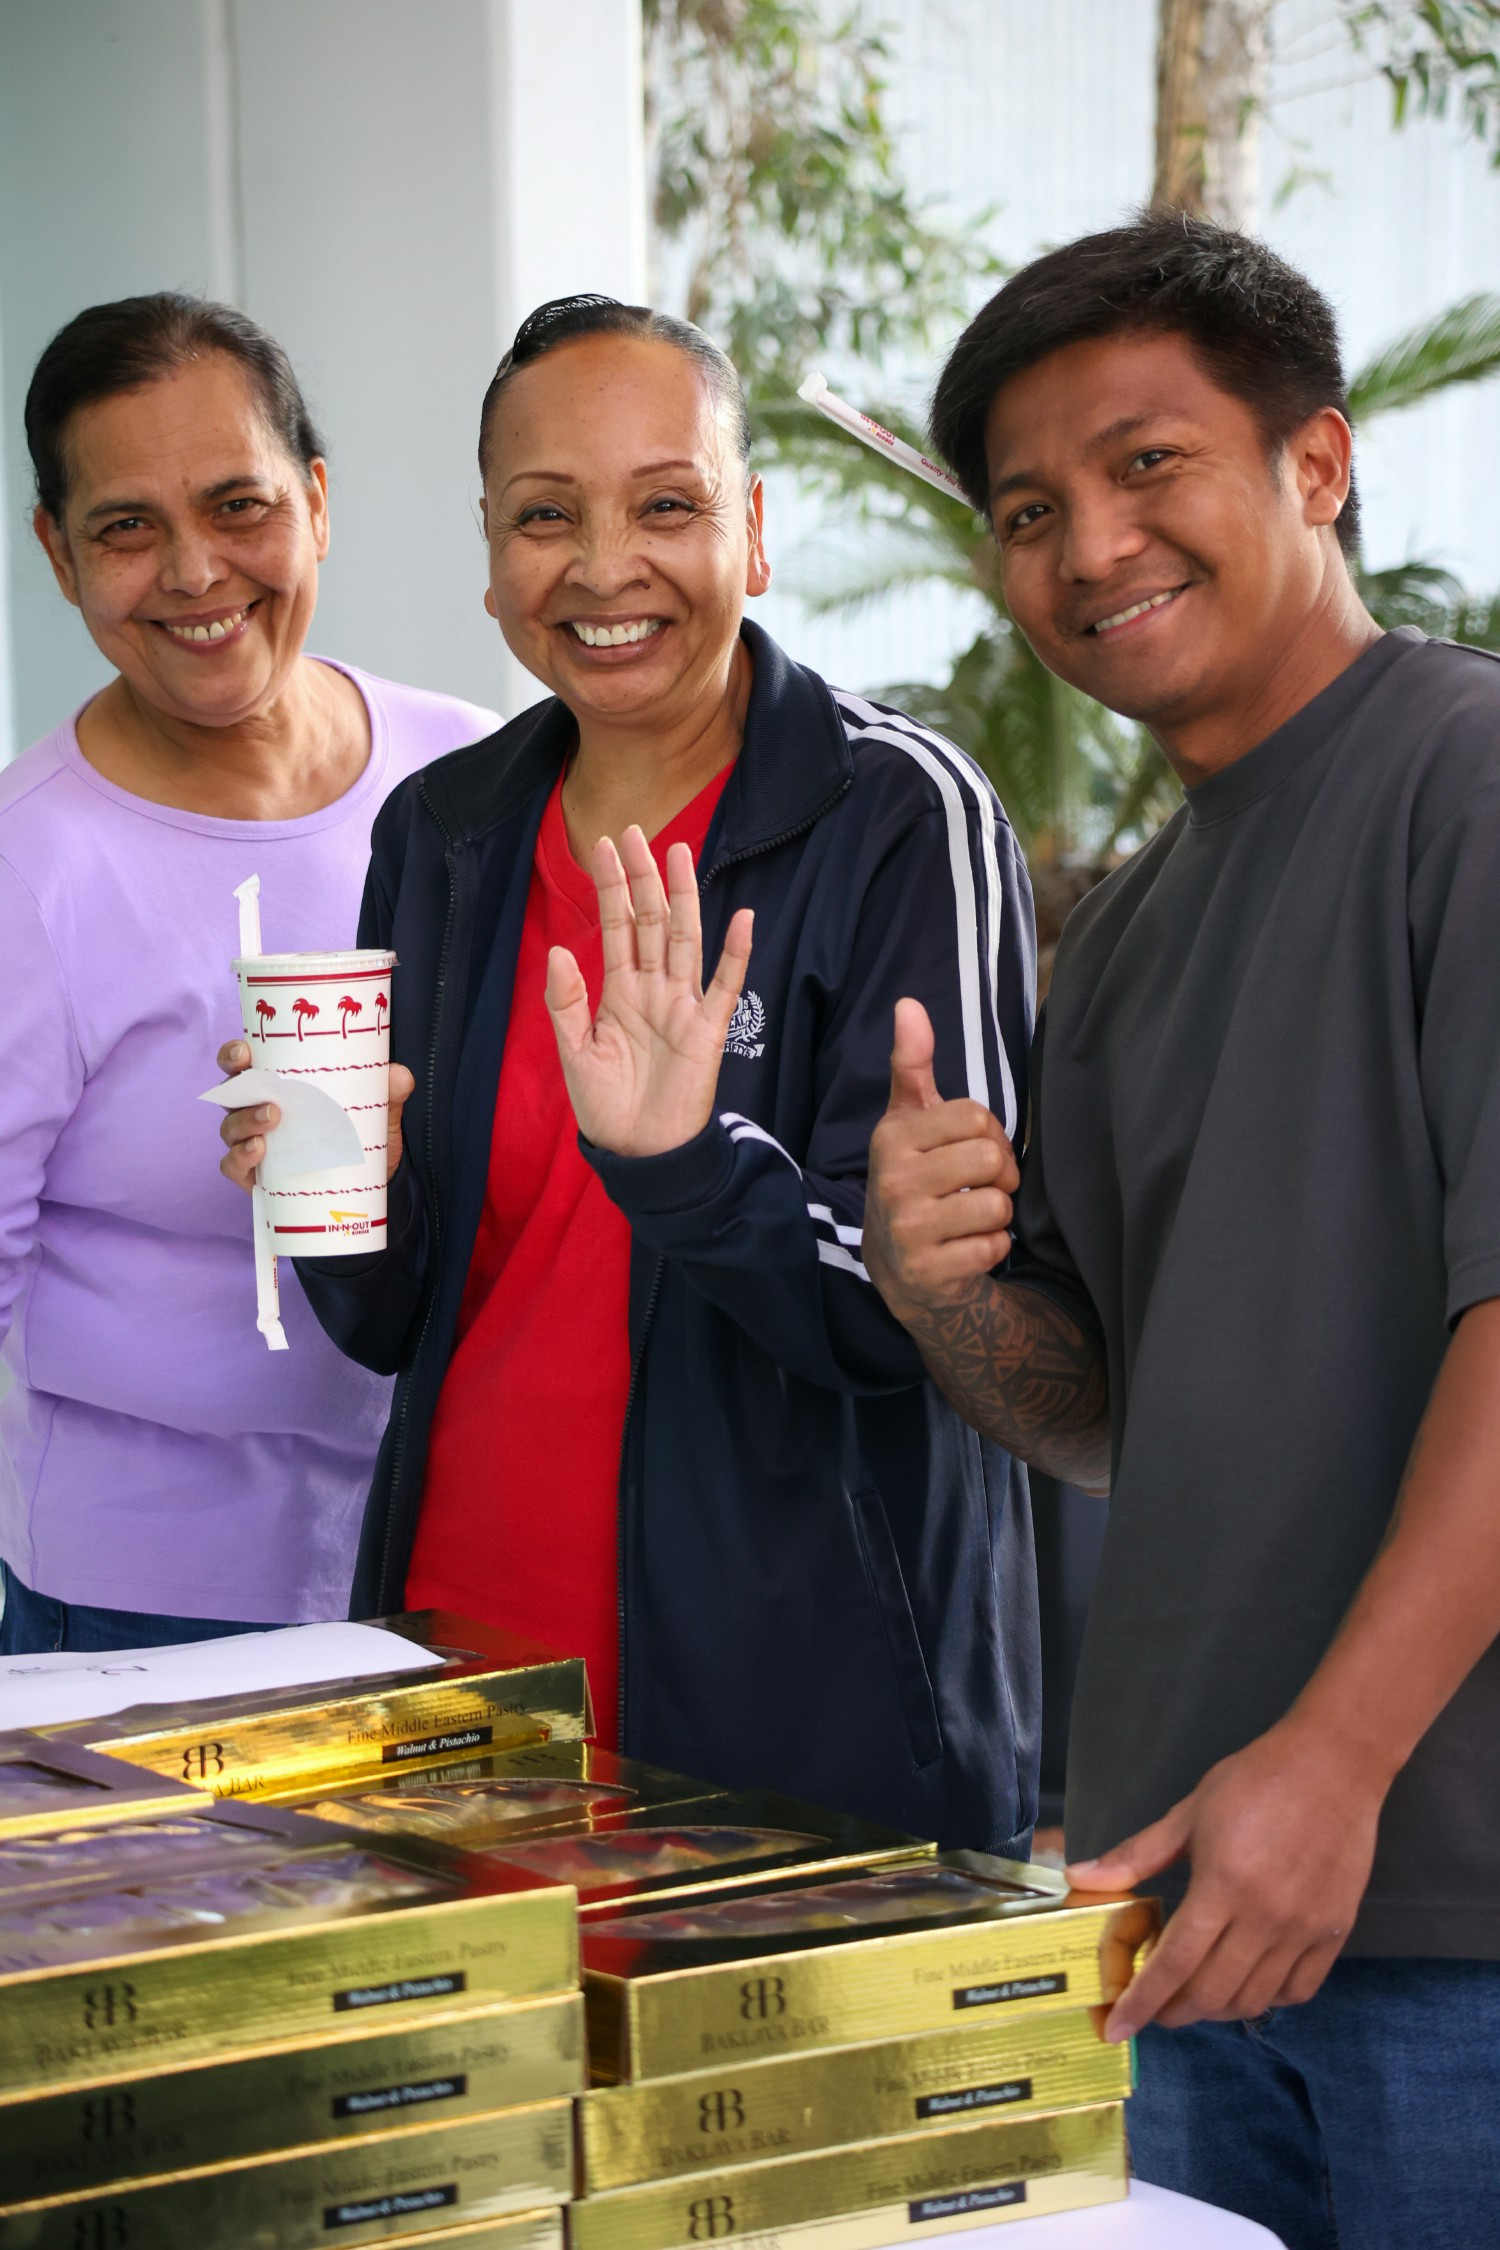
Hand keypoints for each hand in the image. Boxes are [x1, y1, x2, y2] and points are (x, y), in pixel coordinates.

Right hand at [216, 1039, 414, 1192]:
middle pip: (229, 1092)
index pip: (242, 1063)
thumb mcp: (378, 1111)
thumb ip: (389, 1091)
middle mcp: (255, 1108)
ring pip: (230, 1128)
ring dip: (245, 1122)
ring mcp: (251, 1141)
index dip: (234, 1054)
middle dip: (236, 1086)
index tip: (245, 1051)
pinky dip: (239, 1158)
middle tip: (268, 1094)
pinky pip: (232, 1165)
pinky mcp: (253, 1174)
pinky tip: (258, 1152)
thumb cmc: (359, 1133)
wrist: (367, 1181)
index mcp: (276, 1084)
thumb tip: (400, 1075)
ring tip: (272, 1121)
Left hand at [546, 826, 752, 1158]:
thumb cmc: (607, 1106)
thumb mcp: (575, 1053)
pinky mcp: (708, 1031)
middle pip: (650, 922)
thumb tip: (559, 950)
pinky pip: (724, 987)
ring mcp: (683, 1006)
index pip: (616, 927)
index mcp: (620, 991)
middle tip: (636, 832)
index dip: (610, 888)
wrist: (639, 1152)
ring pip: (684, 940)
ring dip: (683, 898)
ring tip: (679, 855)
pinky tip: (742, 919)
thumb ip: (566, 1003)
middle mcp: (654, 989)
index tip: (602, 847)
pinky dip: (734, 954)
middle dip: (643, 879)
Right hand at [863, 998, 1018, 1322]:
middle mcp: (892, 1181)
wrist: (899, 1268)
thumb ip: (911, 1065)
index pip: (977, 1117)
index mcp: (892, 1137)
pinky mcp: (927, 1271)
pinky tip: (966, 1249)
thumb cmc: (914, 1180)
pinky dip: (992, 1249)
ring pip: (997, 1205)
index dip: (991, 1135)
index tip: (973, 1152)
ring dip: (997, 1215)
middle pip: (990, 1158)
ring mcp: (907, 1229)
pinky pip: (994, 1246)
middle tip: (979, 1188)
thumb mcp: (908, 1122)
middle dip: (1000, 1175)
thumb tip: (908, 1003)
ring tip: (970, 1218)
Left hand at [1069, 1717, 1383, 2039]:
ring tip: (1196, 1997)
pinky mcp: (1335, 1933)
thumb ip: (1137, 1855)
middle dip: (1175, 2012)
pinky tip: (1248, 1985)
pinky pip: (1299, 1990)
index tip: (1118, 2029)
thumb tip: (1082, 1877)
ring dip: (1218, 2010)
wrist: (1332, 1766)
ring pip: (1254, 1999)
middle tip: (1156, 2007)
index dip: (1142, 2002)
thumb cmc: (1254, 1782)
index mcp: (1220, 1887)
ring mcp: (1303, 1930)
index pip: (1173, 1964)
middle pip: (1212, 1993)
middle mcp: (1263, 1920)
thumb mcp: (1189, 1813)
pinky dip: (1267, 1999)